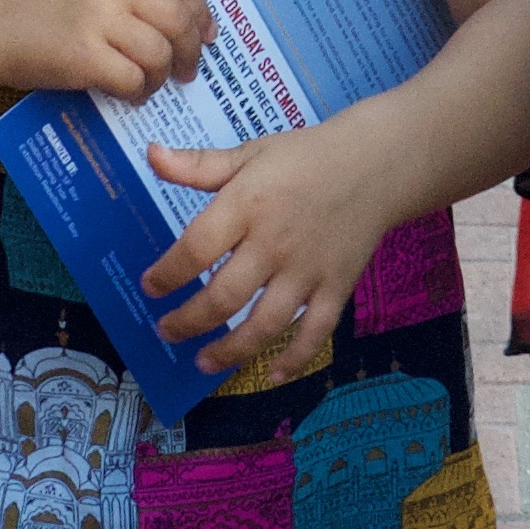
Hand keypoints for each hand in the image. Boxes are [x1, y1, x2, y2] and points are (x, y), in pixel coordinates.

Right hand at [0, 0, 209, 100]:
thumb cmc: (35, 1)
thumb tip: (181, 15)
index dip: (200, 11)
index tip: (209, 33)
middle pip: (178, 18)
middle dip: (192, 48)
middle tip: (190, 69)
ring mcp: (99, 17)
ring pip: (159, 52)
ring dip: (163, 74)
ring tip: (153, 84)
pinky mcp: (83, 56)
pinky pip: (132, 78)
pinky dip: (139, 91)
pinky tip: (131, 94)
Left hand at [142, 116, 401, 381]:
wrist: (378, 160)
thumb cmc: (306, 156)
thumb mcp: (252, 153)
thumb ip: (200, 163)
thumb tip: (151, 155)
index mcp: (250, 204)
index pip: (196, 249)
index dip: (166, 274)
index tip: (151, 286)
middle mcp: (275, 242)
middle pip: (223, 298)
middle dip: (188, 321)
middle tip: (167, 330)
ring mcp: (308, 269)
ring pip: (264, 325)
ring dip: (229, 351)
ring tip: (201, 362)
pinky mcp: (337, 286)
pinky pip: (315, 332)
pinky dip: (294, 359)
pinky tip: (272, 375)